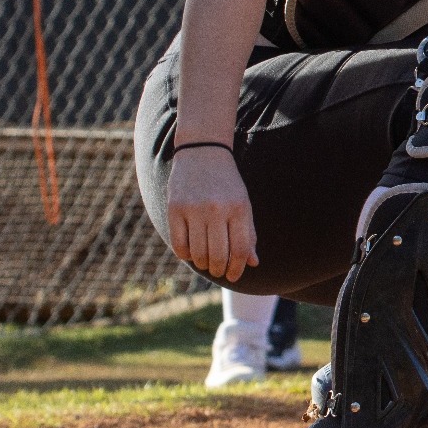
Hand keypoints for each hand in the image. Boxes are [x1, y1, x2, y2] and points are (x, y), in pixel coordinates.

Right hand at [166, 144, 258, 281]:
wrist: (202, 152)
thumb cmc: (227, 182)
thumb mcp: (243, 203)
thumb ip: (248, 233)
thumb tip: (252, 263)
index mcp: (239, 208)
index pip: (240, 249)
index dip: (237, 268)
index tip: (234, 276)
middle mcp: (217, 209)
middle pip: (219, 255)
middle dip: (220, 270)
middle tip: (218, 270)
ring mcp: (194, 209)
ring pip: (198, 254)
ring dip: (203, 264)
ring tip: (206, 261)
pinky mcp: (175, 208)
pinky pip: (179, 245)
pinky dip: (186, 255)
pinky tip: (191, 252)